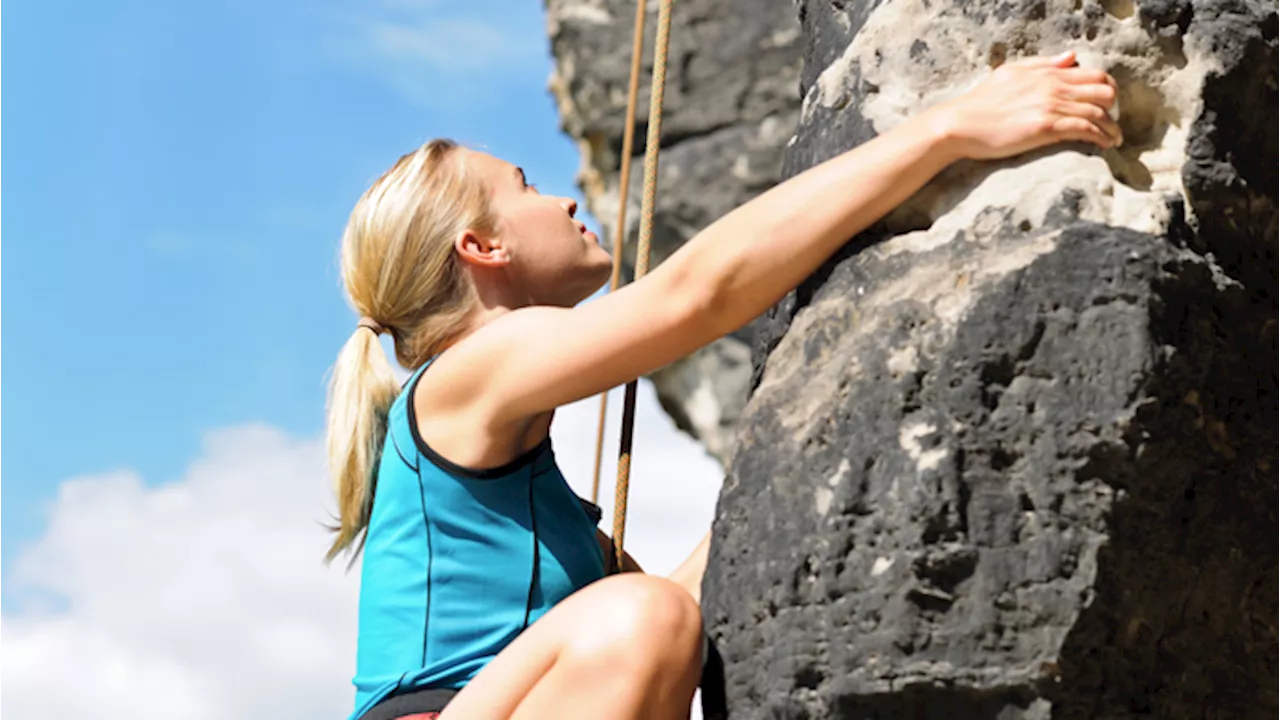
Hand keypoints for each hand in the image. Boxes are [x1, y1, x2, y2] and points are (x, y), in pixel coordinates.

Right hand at [932, 50, 1122, 160]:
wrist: (960, 124)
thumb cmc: (980, 102)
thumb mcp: (1011, 73)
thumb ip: (1044, 64)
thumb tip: (1072, 57)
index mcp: (1047, 73)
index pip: (1094, 74)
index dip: (1108, 90)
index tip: (1107, 105)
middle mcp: (1053, 86)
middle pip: (1104, 91)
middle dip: (1113, 108)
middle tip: (1110, 123)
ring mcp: (1050, 106)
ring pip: (1098, 112)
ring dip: (1111, 128)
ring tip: (1114, 140)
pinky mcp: (1045, 127)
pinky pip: (1085, 129)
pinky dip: (1100, 137)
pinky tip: (1103, 146)